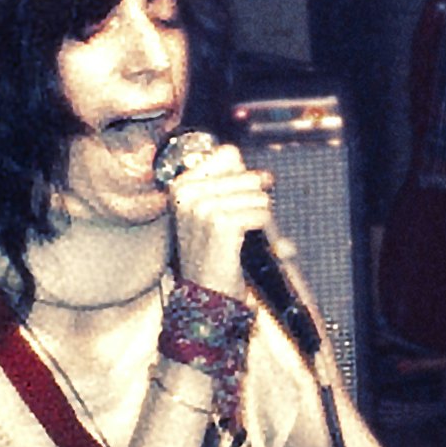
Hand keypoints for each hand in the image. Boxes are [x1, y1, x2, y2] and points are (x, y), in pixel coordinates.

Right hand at [157, 128, 274, 302]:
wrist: (205, 291)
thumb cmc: (212, 251)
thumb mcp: (212, 210)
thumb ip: (233, 183)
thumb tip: (264, 174)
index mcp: (180, 185)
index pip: (228, 155)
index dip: (244, 174)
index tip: (243, 193)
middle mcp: (187, 194)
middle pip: (247, 175)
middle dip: (253, 198)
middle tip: (238, 222)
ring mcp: (202, 208)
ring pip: (257, 194)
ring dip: (256, 215)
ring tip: (239, 233)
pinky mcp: (221, 224)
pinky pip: (260, 213)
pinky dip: (259, 227)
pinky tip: (243, 241)